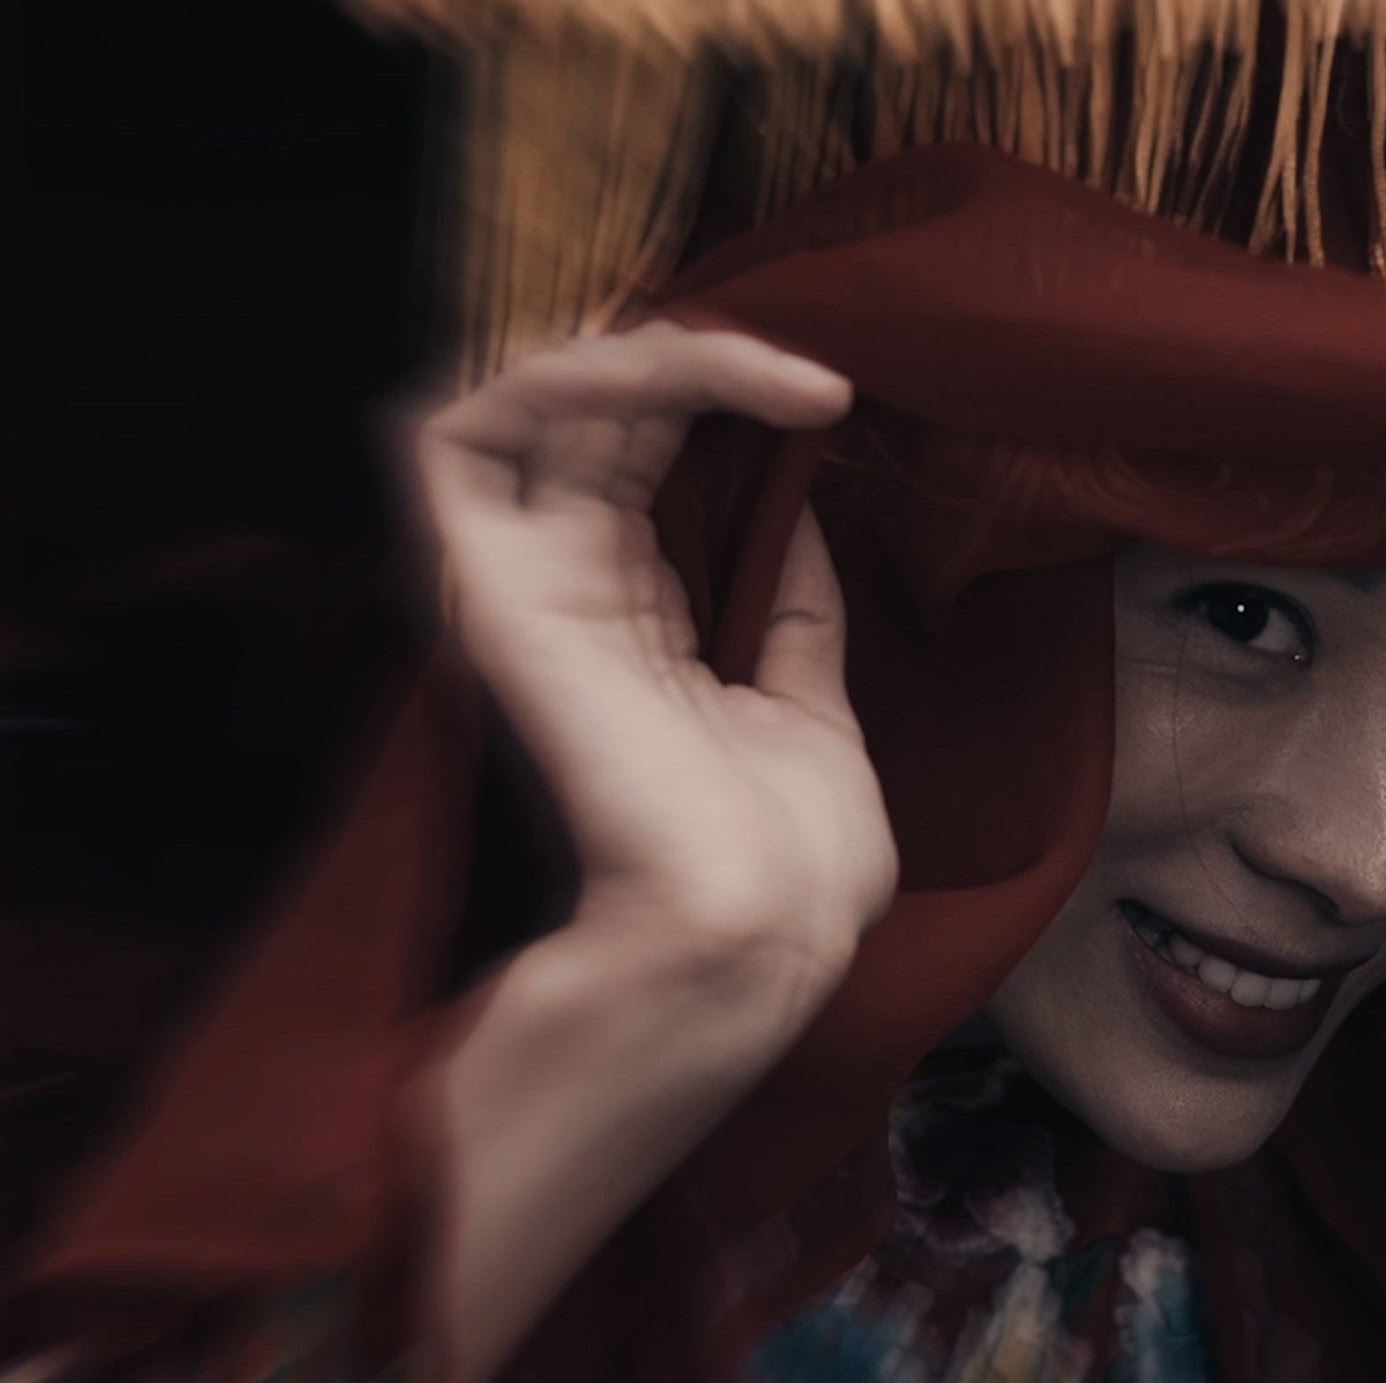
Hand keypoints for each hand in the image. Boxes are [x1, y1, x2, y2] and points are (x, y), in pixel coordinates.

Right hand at [412, 321, 896, 1022]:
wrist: (758, 933)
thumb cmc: (793, 859)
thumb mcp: (811, 704)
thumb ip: (792, 609)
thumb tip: (799, 513)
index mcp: (640, 619)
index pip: (642, 452)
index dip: (716, 391)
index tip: (829, 394)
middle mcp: (571, 588)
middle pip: (593, 409)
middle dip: (699, 358)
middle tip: (811, 377)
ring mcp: (526, 585)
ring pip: (526, 394)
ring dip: (641, 352)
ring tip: (754, 370)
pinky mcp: (496, 594)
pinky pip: (464, 434)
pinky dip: (561, 377)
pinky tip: (671, 377)